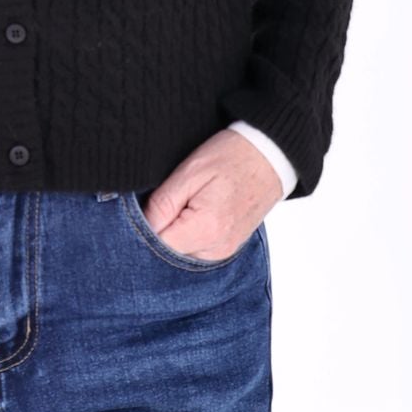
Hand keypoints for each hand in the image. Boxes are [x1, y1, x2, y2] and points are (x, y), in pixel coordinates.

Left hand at [141, 128, 281, 258]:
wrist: (270, 157)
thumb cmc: (232, 157)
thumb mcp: (189, 171)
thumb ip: (162, 204)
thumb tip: (140, 227)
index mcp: (206, 229)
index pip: (156, 245)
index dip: (144, 226)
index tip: (146, 207)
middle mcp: (216, 249)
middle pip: (167, 254)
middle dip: (158, 231)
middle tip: (164, 201)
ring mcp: (224, 252)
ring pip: (180, 253)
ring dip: (173, 233)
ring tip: (182, 203)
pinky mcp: (227, 249)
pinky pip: (195, 250)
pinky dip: (187, 235)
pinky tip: (191, 213)